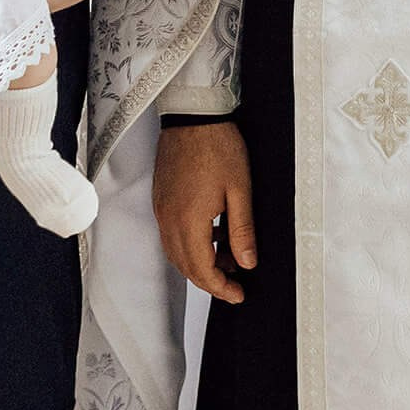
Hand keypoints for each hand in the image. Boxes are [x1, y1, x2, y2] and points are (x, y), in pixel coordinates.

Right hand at [155, 121, 255, 302]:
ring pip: (177, 253)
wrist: (193, 115)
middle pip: (186, 266)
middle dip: (210, 280)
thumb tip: (247, 262)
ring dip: (200, 263)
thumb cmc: (217, 145)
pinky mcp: (161, 200)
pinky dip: (190, 245)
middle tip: (235, 283)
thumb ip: (242, 230)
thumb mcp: (240, 190)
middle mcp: (170, 220)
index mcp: (189, 221)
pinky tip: (212, 235)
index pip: (202, 270)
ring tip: (228, 258)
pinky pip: (172, 234)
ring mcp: (162, 210)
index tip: (238, 294)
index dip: (220, 288)